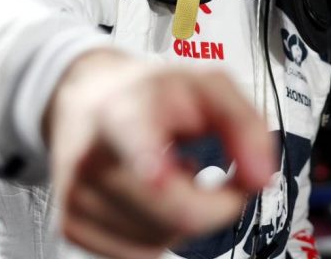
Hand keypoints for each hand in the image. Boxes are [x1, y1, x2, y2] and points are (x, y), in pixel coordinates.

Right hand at [44, 49, 273, 258]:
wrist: (89, 99)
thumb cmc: (150, 93)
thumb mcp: (207, 87)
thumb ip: (244, 125)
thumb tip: (260, 178)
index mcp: (124, 110)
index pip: (133, 136)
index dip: (148, 159)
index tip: (157, 173)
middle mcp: (92, 154)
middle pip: (172, 213)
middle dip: (212, 205)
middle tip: (214, 176)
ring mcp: (76, 193)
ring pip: (159, 241)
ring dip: (182, 217)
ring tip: (168, 173)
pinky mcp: (70, 224)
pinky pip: (138, 253)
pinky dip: (156, 230)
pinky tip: (148, 194)